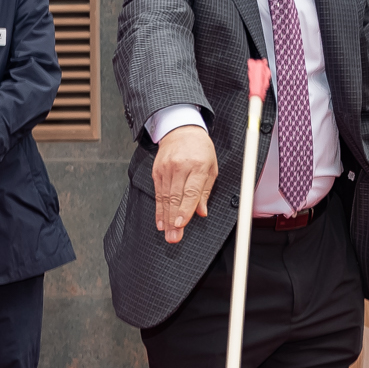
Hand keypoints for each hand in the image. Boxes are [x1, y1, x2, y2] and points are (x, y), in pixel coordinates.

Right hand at [152, 124, 216, 244]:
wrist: (181, 130)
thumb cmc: (200, 150)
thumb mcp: (211, 167)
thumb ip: (206, 190)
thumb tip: (202, 211)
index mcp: (198, 166)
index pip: (191, 191)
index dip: (185, 209)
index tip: (181, 224)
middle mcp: (180, 167)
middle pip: (176, 198)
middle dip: (174, 220)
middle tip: (174, 238)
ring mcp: (166, 169)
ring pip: (165, 198)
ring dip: (166, 219)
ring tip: (168, 234)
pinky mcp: (157, 172)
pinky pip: (158, 194)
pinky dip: (159, 210)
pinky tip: (160, 222)